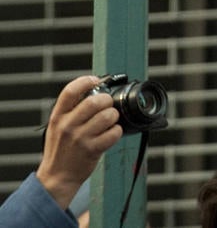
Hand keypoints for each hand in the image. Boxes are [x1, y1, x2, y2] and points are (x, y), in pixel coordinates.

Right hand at [35, 75, 122, 209]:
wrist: (57, 177)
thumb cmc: (61, 150)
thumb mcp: (57, 127)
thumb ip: (71, 111)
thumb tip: (93, 91)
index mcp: (58, 117)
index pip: (70, 91)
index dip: (86, 81)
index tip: (95, 80)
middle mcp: (67, 126)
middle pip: (95, 101)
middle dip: (106, 101)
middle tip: (107, 106)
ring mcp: (80, 138)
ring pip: (107, 116)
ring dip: (114, 116)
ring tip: (110, 121)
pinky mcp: (92, 150)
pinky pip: (114, 133)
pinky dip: (117, 131)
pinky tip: (111, 134)